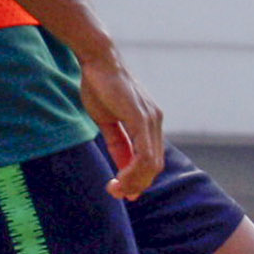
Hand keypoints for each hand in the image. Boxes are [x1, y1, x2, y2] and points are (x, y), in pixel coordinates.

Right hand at [76, 49, 165, 199]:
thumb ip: (118, 144)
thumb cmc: (100, 86)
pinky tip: (119, 178)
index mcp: (150, 122)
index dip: (139, 179)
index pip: (152, 159)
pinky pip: (143, 152)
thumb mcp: (108, 121)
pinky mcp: (141, 117)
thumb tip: (122, 167)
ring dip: (134, 181)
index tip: (123, 192)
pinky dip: (133, 170)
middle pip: (154, 165)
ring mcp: (151, 119)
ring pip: (151, 163)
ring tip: (116, 189)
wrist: (97, 60)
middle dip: (137, 184)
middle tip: (117, 194)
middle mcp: (155, 121)